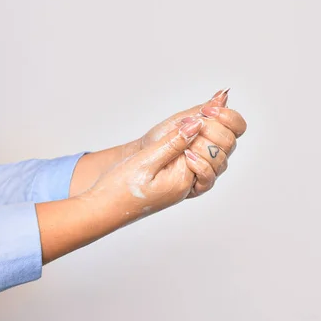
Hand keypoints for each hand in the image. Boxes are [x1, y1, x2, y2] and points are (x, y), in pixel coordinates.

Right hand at [83, 117, 203, 220]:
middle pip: (217, 154)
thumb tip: (196, 124)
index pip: (210, 148)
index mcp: (184, 181)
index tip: (199, 112)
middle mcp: (189, 185)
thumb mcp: (145, 161)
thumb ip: (173, 143)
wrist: (103, 209)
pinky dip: (200, 145)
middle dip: (214, 131)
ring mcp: (185, 185)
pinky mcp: (178, 182)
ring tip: (201, 119)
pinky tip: (192, 132)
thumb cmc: (118, 189)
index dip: (207, 126)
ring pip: (212, 158)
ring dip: (209, 137)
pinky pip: (199, 162)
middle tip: (206, 111)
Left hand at [141, 88, 246, 197]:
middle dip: (209, 130)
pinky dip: (198, 164)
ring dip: (200, 146)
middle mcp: (219, 152)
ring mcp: (213, 168)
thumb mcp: (182, 119)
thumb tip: (223, 94)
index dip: (227, 117)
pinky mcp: (202, 184)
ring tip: (184, 142)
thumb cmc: (162, 137)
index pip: (238, 125)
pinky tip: (186, 157)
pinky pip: (209, 175)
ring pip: (220, 158)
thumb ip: (205, 109)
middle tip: (189, 125)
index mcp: (219, 134)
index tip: (207, 112)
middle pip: (230, 140)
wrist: (145, 154)